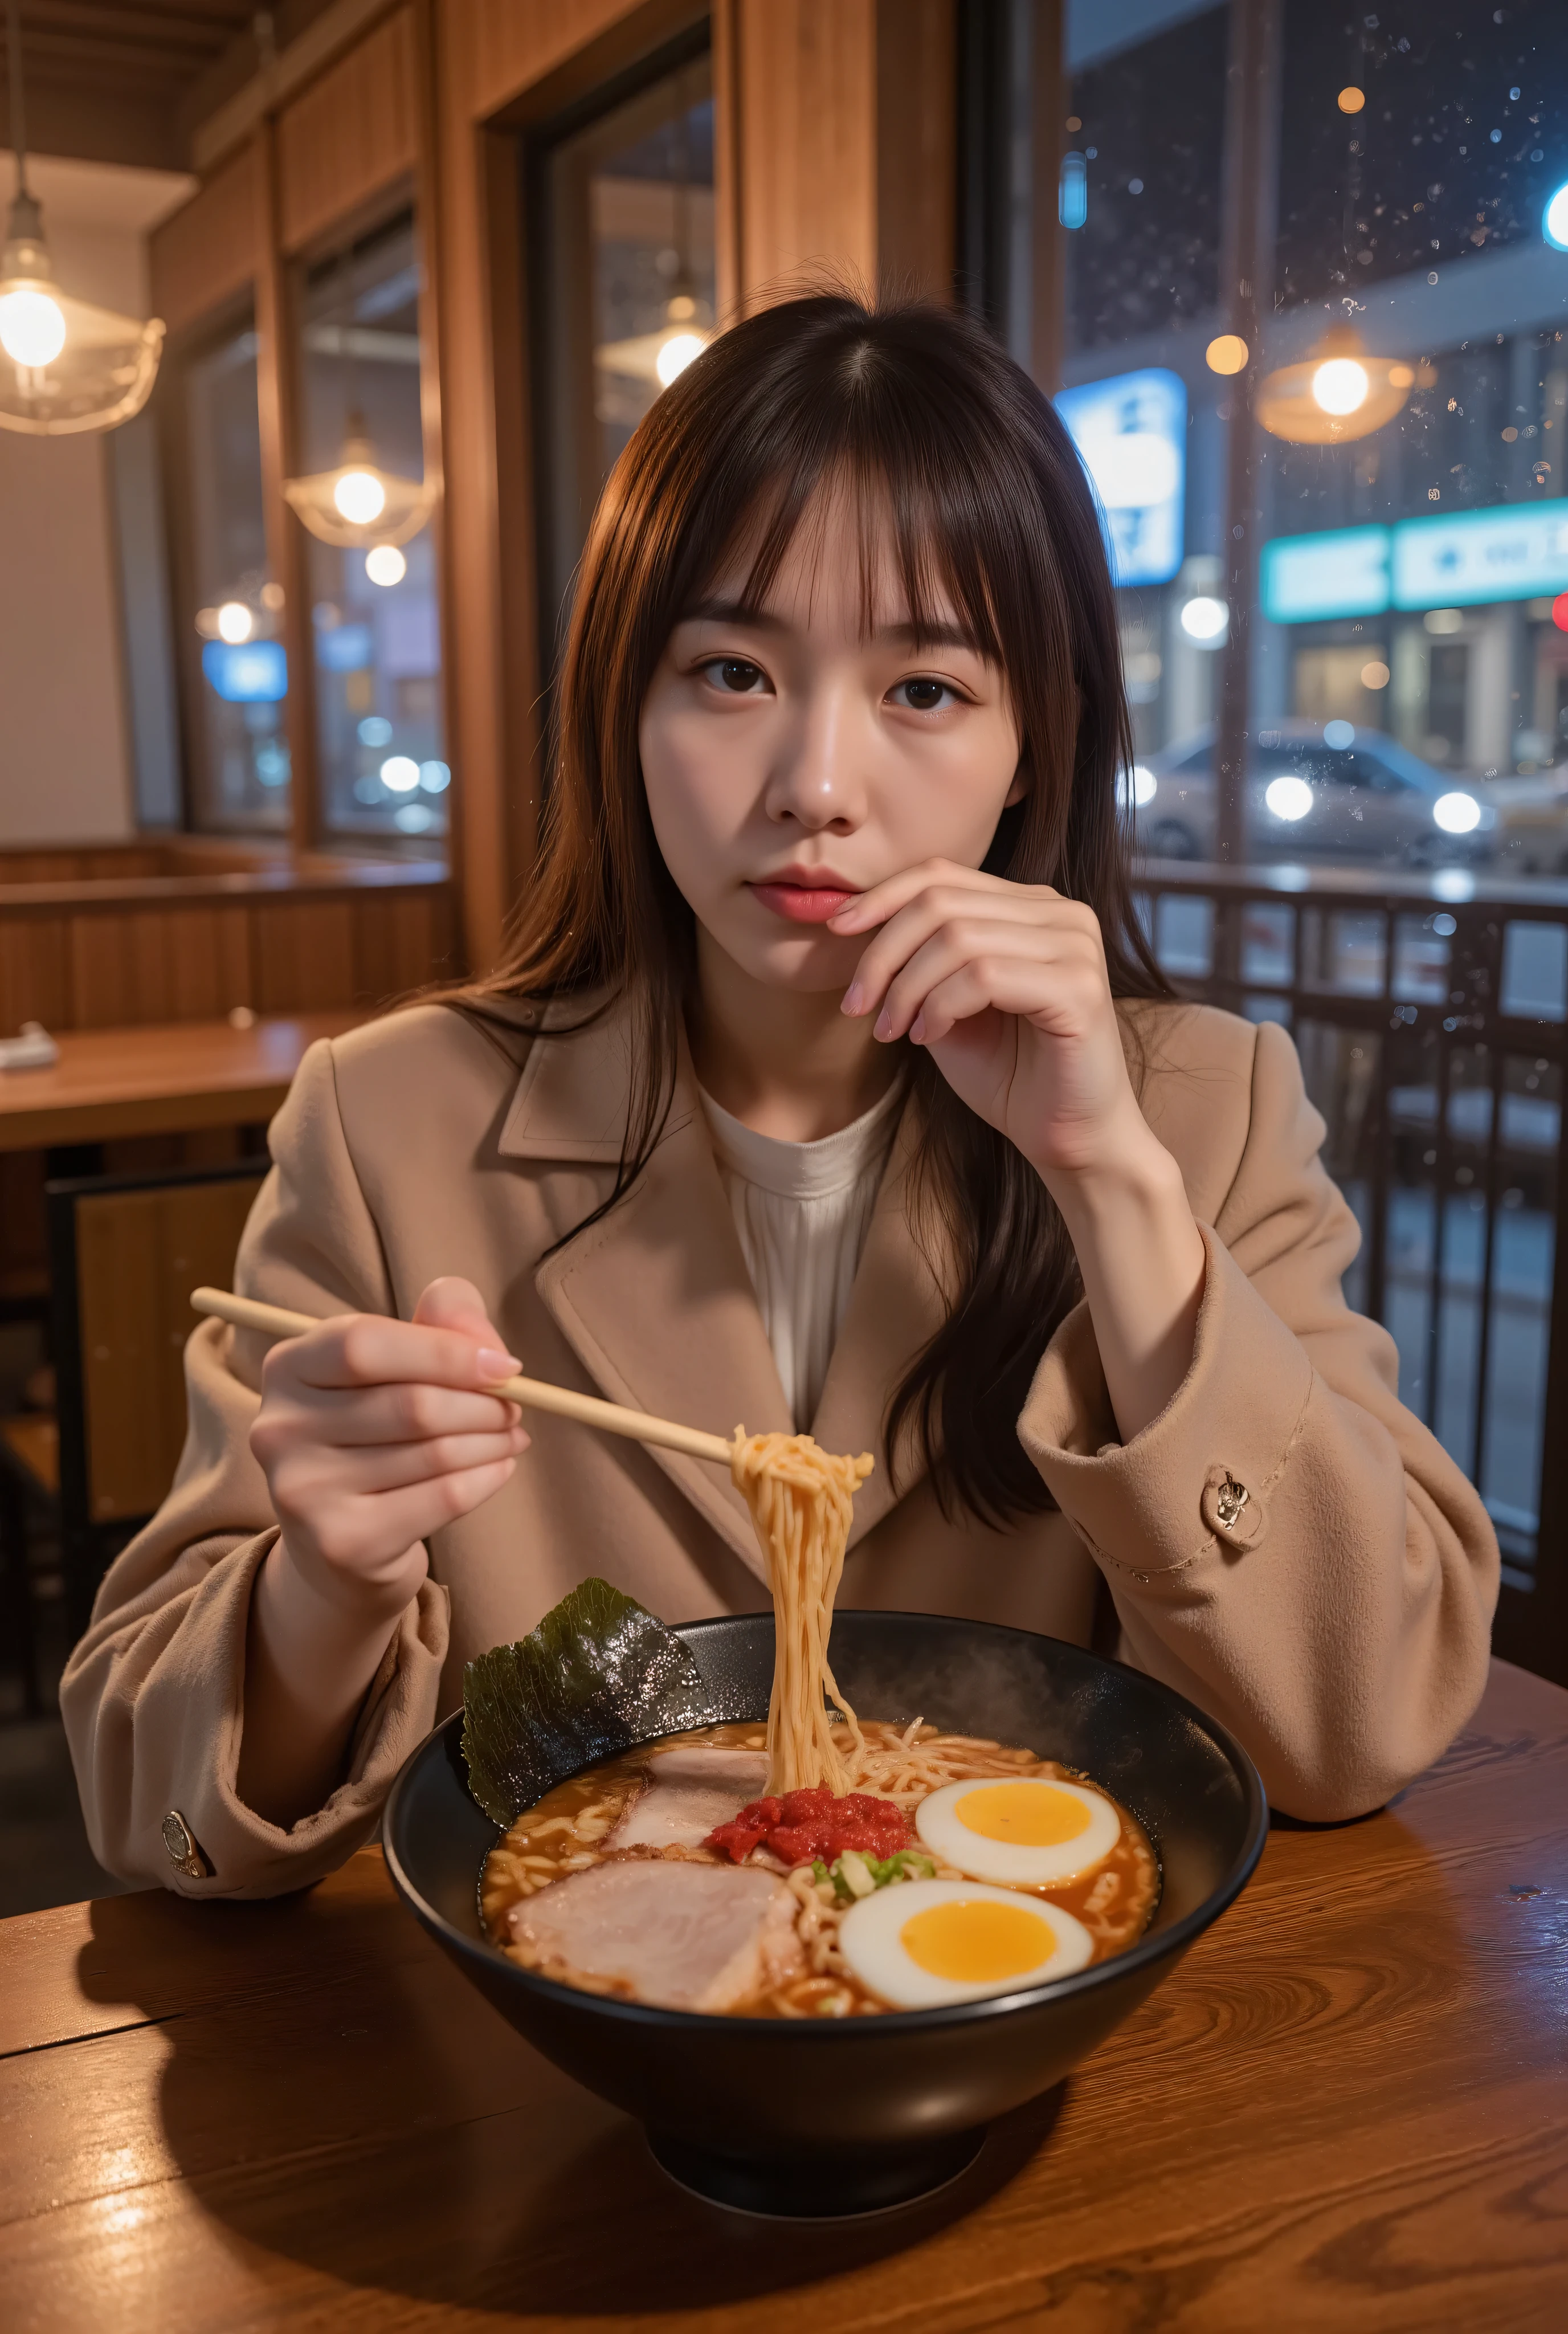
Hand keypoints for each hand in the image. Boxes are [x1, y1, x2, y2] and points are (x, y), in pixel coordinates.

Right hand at [249, 1276, 528, 1626]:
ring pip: (434, 1453)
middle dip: (482, 1404)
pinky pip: (443, 1498)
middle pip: (410, 1403)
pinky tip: (500, 1469)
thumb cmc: (374, 1435)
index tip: (503, 1366)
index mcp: (287, 1367)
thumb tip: (484, 1344)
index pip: (363, 1342)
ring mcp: (305, 1491)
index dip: (445, 1350)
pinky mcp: (342, 1542)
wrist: (338, 1546)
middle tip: (513, 1408)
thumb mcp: (396, 1366)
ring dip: (491, 1442)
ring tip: (510, 1437)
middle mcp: (280, 1429)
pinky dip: (486, 1479)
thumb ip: (439, 1324)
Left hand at [831, 859, 1157, 1188]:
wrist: (1069, 1139)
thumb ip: (918, 959)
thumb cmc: (1009, 1075)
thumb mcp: (945, 1005)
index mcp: (1032, 906)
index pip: (943, 875)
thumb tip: (852, 920)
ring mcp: (1075, 947)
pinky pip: (983, 977)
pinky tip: (928, 1036)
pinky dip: (940, 1006)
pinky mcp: (1079, 988)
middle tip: (857, 1006)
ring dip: (907, 988)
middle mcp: (1061, 914)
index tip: (836, 929)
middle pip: (941, 902)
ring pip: (957, 938)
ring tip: (892, 1030)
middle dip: (883, 954)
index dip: (882, 896)